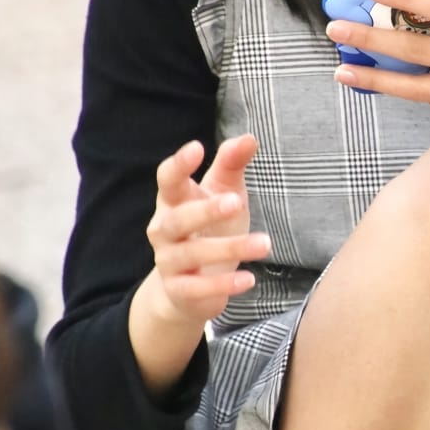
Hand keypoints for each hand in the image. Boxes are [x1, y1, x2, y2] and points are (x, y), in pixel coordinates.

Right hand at [145, 135, 268, 329]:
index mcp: (173, 201)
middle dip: (205, 210)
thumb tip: (249, 137)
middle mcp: (164, 230)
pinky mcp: (179, 291)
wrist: (189, 289)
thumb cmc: (210, 229)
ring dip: (228, 248)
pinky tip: (250, 279)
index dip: (178, 165)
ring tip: (265, 244)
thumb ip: (232, 166)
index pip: (167, 180)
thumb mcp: (224, 194)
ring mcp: (169, 262)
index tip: (197, 148)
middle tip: (236, 201)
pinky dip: (223, 285)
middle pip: (177, 218)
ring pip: (191, 254)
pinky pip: (197, 288)